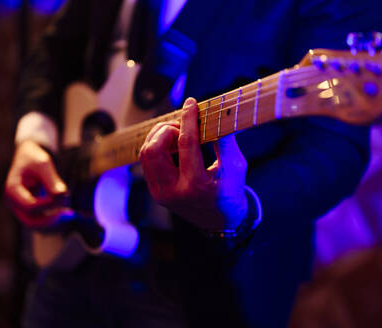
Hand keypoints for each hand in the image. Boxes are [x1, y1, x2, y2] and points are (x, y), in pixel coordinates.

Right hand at [5, 140, 71, 227]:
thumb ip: (52, 180)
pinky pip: (40, 224)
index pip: (30, 206)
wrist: (28, 158)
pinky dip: (54, 223)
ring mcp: (20, 209)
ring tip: (70, 216)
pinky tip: (67, 217)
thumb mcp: (43, 164)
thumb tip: (62, 197)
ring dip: (54, 225)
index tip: (64, 196)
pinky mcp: (29, 212)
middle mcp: (14, 203)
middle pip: (30, 222)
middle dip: (51, 221)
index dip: (49, 205)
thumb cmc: (34, 159)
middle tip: (70, 214)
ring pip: (36, 226)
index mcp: (12, 190)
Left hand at [139, 97, 247, 230]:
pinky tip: (173, 145)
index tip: (191, 103)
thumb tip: (216, 114)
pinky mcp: (155, 191)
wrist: (220, 220)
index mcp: (196, 186)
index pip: (186, 144)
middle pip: (154, 149)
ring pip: (146, 154)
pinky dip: (157, 147)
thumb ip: (225, 141)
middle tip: (183, 127)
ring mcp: (160, 193)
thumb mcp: (236, 166)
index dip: (188, 119)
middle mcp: (173, 191)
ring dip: (159, 137)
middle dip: (167, 130)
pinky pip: (147, 162)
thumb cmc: (230, 192)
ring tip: (178, 135)